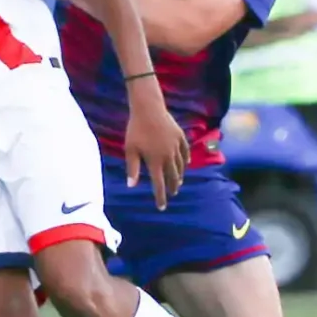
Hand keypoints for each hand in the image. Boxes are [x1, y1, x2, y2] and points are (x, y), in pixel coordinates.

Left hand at [123, 90, 188, 209]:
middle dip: (172, 188)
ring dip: (179, 176)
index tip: (161, 207)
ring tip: (178, 182)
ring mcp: (176, 147)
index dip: (160, 197)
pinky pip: (185, 152)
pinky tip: (186, 164)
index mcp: (155, 162)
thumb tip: (131, 185)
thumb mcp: (130, 150)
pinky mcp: (180, 137)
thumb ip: (132, 168)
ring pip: (180, 166)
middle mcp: (168, 157)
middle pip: (172, 177)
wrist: (148, 109)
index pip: (159, 185)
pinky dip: (186, 160)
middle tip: (172, 194)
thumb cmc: (136, 129)